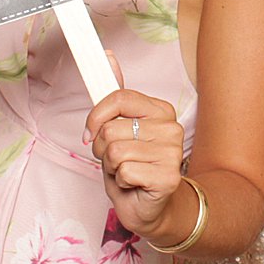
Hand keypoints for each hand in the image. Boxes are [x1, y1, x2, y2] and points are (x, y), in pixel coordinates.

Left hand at [83, 54, 186, 237]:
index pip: (119, 98)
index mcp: (160, 110)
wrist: (150, 207)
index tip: (90, 132)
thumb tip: (107, 56)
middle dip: (102, 149)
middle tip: (116, 160)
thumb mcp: (119, 129)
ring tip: (125, 172)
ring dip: (111, 167)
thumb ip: (115, 97)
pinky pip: (124, 171)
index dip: (96, 117)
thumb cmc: (132, 167)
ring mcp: (172, 152)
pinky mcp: (168, 177)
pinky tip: (134, 185)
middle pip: (111, 128)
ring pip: (114, 151)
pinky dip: (120, 182)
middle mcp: (171, 127)